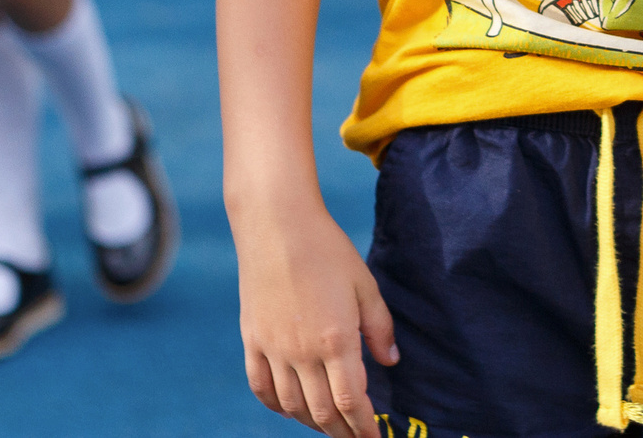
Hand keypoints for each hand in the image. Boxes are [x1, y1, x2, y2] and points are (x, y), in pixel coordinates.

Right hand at [235, 197, 393, 435]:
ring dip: (311, 423)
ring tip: (328, 425)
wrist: (277, 225)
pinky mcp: (252, 340)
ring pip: (291, 406)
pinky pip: (261, 387)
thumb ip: (379, 328)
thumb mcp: (365, 285)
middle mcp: (302, 352)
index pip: (351, 402)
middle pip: (322, 412)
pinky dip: (276, 406)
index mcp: (336, 340)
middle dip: (341, 431)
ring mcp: (273, 348)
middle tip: (355, 437)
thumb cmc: (328, 250)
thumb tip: (390, 362)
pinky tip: (290, 409)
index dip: (364, 427)